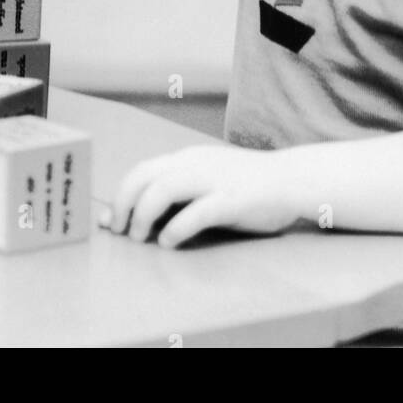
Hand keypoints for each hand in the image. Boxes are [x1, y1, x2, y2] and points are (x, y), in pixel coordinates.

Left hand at [101, 144, 300, 248]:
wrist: (291, 179)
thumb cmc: (244, 187)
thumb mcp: (206, 182)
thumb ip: (176, 196)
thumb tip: (138, 217)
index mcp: (187, 159)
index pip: (141, 170)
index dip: (120, 196)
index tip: (110, 221)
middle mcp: (195, 164)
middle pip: (144, 176)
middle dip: (124, 205)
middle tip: (119, 232)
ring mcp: (214, 179)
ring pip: (164, 189)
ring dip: (144, 215)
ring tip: (141, 238)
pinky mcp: (232, 199)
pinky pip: (197, 212)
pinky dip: (176, 229)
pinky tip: (170, 243)